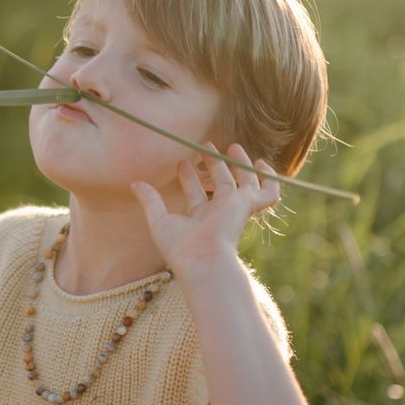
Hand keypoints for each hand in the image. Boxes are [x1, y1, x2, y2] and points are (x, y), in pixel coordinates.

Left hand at [129, 141, 280, 277]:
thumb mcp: (159, 220)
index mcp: (200, 218)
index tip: (181, 161)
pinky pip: (268, 193)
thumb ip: (151, 201)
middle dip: (215, 164)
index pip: (196, 193)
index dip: (189, 176)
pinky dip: (270, 180)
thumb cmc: (180, 247)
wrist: (202, 259)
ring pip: (243, 183)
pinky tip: (262, 164)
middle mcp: (219, 212)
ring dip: (239, 164)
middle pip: (220, 184)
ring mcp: (235, 208)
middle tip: (206, 146)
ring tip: (233, 146)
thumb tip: (135, 184)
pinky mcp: (247, 205)